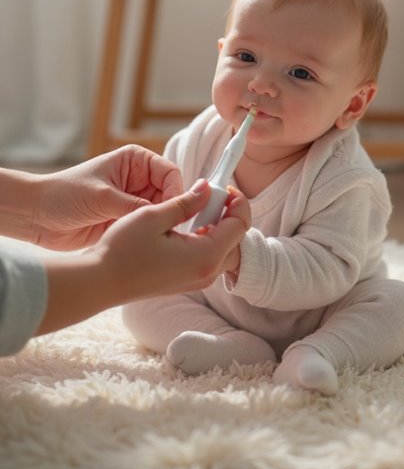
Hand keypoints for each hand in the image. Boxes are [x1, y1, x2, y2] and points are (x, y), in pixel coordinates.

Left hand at [31, 145, 183, 249]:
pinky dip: (150, 236)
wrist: (36, 216)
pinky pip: (147, 228)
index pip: (170, 174)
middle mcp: (138, 179)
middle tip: (172, 231)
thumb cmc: (64, 195)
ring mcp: (133, 201)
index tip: (176, 212)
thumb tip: (166, 214)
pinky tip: (149, 245)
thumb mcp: (103, 197)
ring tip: (160, 239)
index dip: (177, 192)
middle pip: (170, 195)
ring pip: (161, 213)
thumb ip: (136, 206)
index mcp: (136, 161)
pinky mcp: (126, 221)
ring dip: (162, 226)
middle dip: (172, 212)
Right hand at [37, 179, 251, 333]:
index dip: (237, 201)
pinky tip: (187, 224)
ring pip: (224, 249)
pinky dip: (206, 237)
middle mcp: (206, 273)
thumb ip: (186, 202)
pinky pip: (209, 257)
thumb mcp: (154, 216)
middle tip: (210, 194)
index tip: (223, 185)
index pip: (239, 225)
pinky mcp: (186, 281)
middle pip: (236, 239)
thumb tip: (207, 188)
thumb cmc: (122, 250)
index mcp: (205, 257)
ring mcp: (197, 280)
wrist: (99, 282)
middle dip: (230, 213)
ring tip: (197, 206)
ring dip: (217, 225)